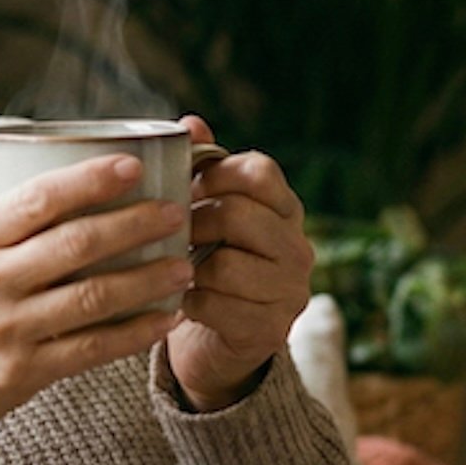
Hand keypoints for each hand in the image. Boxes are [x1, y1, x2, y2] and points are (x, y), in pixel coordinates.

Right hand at [0, 155, 192, 446]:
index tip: (131, 165)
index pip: (34, 199)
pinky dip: (134, 333)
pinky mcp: (22, 374)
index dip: (88, 179)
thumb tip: (5, 151)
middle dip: (134, 223)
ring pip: (92, 296)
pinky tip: (164, 318)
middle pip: (74, 243)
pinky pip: (91, 349)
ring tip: (184, 264)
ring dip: (147, 279)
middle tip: (176, 210)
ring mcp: (5, 330)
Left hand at [166, 115, 313, 412]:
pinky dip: (189, 302)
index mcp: (284, 210)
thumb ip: (203, 169)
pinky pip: (218, 307)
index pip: (261, 172)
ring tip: (171, 267)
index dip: (217, 172)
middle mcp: (297, 248)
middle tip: (169, 231)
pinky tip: (179, 301)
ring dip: (188, 266)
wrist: (217, 342)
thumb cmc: (209, 263)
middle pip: (239, 215)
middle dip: (194, 222)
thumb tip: (191, 122)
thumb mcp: (207, 214)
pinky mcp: (269, 330)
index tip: (186, 184)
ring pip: (226, 265)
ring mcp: (289, 292)